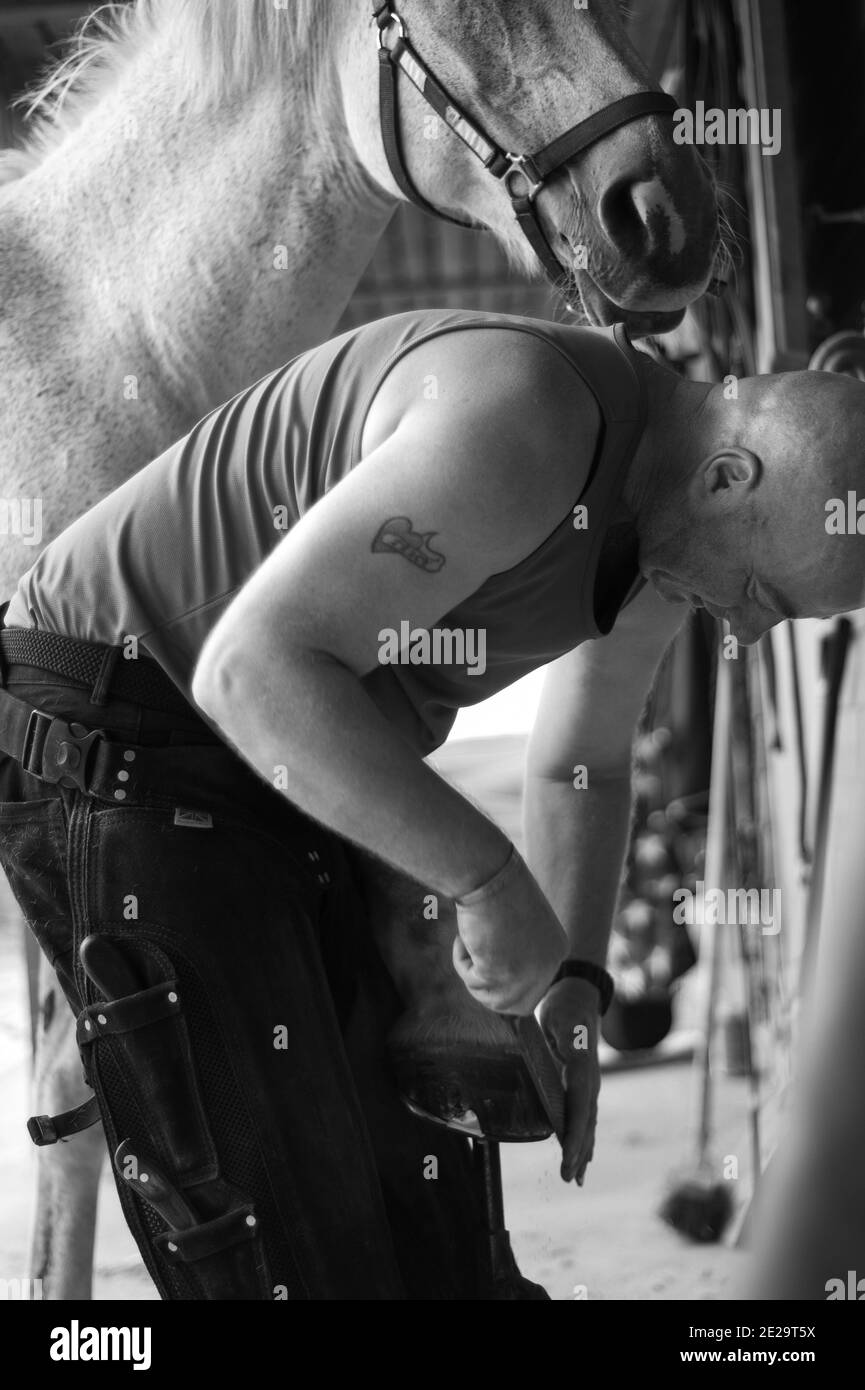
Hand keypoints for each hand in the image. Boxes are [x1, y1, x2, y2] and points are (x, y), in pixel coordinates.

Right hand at [452, 850, 567, 1014]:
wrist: (488, 873)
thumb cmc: (498, 888)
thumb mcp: (518, 924)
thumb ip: (517, 951)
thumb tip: (499, 978)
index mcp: (557, 951)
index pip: (531, 989)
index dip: (504, 981)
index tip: (486, 959)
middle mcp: (550, 967)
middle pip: (514, 1004)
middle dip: (488, 989)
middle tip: (472, 959)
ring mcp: (528, 974)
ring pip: (491, 999)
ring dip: (472, 973)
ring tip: (469, 939)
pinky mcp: (502, 975)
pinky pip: (472, 982)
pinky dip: (461, 960)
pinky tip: (466, 934)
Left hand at [538, 976, 600, 1182]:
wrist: (581, 996)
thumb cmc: (562, 1006)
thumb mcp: (551, 1017)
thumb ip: (538, 1035)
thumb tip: (512, 1040)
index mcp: (581, 1063)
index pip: (580, 1103)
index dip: (576, 1132)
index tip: (570, 1155)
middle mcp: (590, 1077)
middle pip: (587, 1119)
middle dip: (579, 1150)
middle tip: (569, 1177)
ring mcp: (590, 1082)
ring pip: (589, 1122)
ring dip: (583, 1150)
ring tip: (576, 1178)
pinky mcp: (585, 1084)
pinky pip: (586, 1116)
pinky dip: (585, 1139)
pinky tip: (583, 1159)